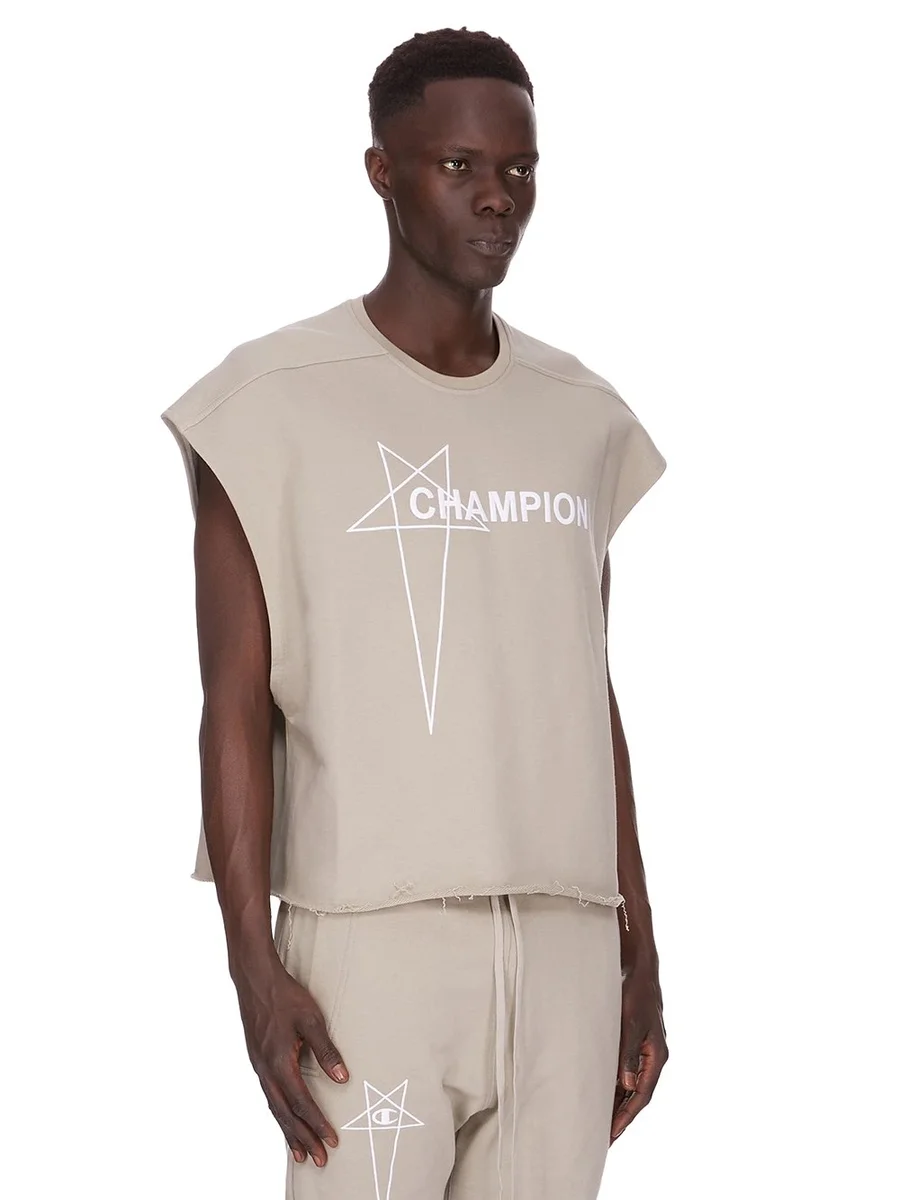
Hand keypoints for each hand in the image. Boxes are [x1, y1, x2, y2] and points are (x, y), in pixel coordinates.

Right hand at [233, 959, 349, 1167]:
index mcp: (280, 1063)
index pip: (302, 1103)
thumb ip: (327, 1050)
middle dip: (303, 1138)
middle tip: (319, 1160)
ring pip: (274, 1108)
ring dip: (288, 1131)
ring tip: (300, 1152)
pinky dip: (278, 1114)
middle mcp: (267, 1071)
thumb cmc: (284, 996)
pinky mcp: (257, 1060)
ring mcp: (259, 1067)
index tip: (332, 1141)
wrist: (254, 979)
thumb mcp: (311, 1019)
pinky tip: (283, 1118)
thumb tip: (343, 1078)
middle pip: (286, 1114)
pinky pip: (268, 1096)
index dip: (318, 1124)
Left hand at [609, 957, 667, 1142]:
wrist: (638, 969)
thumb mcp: (631, 1022)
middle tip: (604, 1140)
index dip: (626, 1116)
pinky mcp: (634, 1043)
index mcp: (656, 1057)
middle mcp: (652, 1059)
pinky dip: (615, 1086)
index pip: (642, 1095)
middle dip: (621, 1117)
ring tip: (600, 1124)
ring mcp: (644, 1052)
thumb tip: (627, 1084)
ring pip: (630, 1085)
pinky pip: (625, 1072)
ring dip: (617, 1104)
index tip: (612, 1134)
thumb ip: (629, 1053)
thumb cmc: (636, 993)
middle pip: (636, 1095)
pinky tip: (602, 1095)